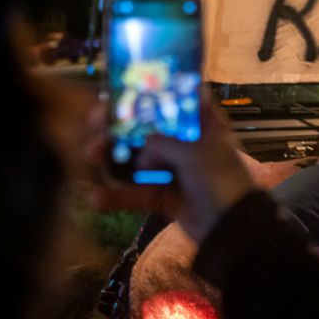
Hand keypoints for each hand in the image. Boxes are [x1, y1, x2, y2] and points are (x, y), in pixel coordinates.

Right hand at [87, 91, 257, 240]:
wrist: (230, 228)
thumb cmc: (219, 180)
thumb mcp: (193, 154)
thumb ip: (163, 144)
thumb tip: (141, 147)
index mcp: (205, 126)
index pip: (181, 101)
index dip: (156, 94)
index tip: (125, 90)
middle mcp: (188, 144)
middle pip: (150, 130)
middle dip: (122, 127)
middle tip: (95, 123)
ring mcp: (175, 171)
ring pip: (138, 161)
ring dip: (112, 159)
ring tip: (88, 154)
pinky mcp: (165, 197)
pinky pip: (138, 192)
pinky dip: (118, 196)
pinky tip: (96, 198)